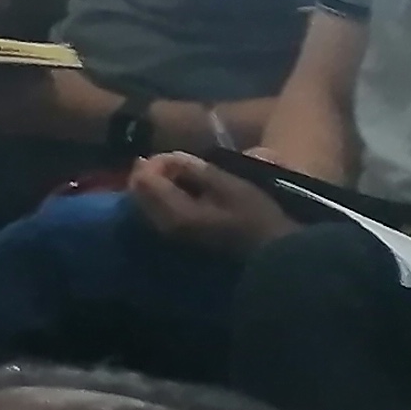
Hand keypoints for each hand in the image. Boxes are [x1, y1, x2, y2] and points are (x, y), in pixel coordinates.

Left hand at [123, 149, 289, 250]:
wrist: (271, 253)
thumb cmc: (254, 215)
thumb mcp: (228, 185)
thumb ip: (195, 170)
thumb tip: (170, 158)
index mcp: (174, 213)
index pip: (145, 181)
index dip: (156, 162)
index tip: (178, 156)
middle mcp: (164, 226)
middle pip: (139, 192)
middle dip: (152, 171)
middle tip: (175, 160)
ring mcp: (171, 234)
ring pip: (147, 202)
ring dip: (158, 183)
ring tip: (181, 170)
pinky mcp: (180, 236)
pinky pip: (159, 211)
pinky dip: (164, 195)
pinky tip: (183, 187)